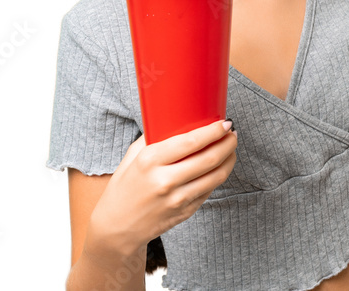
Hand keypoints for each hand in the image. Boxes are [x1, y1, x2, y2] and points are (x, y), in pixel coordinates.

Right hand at [85, 120, 237, 261]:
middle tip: (232, 134)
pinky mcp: (185, 212)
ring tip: (230, 148)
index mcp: (149, 161)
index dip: (212, 131)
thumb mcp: (131, 158)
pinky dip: (218, 176)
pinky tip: (219, 167)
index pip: (190, 142)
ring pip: (216, 176)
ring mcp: (177, 199)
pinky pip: (209, 190)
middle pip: (209, 158)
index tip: (224, 123)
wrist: (117, 228)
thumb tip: (175, 120)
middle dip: (227, 143)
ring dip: (229, 159)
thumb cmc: (124, 188)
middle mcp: (165, 180)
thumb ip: (152, 138)